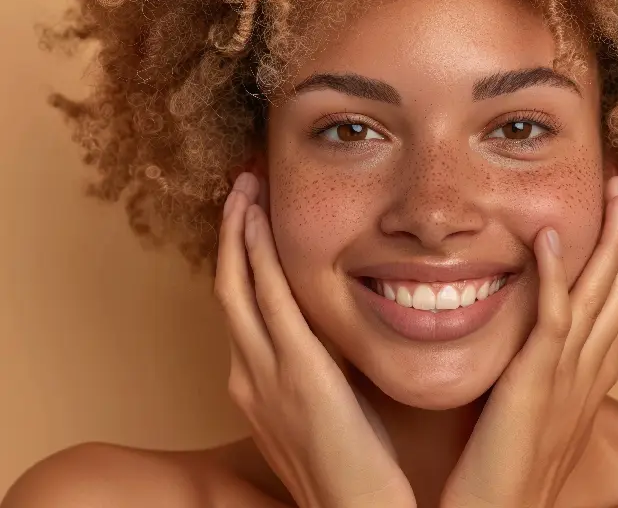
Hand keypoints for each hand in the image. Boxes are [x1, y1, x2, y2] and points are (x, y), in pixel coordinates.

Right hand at [214, 173, 415, 507]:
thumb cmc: (350, 469)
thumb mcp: (323, 412)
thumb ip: (315, 373)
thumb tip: (328, 339)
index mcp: (256, 384)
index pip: (242, 308)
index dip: (240, 260)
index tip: (249, 219)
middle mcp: (248, 375)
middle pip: (229, 289)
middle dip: (230, 235)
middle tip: (240, 186)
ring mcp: (266, 375)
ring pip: (239, 288)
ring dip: (238, 234)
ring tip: (244, 188)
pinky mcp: (298, 375)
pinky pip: (271, 304)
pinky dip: (258, 259)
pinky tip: (257, 224)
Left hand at [440, 177, 617, 507]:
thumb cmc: (511, 464)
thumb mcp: (540, 408)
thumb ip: (548, 371)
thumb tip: (545, 341)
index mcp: (590, 374)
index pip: (615, 303)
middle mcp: (589, 369)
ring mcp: (567, 374)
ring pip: (598, 295)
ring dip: (610, 240)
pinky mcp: (535, 381)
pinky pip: (551, 319)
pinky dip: (554, 276)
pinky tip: (551, 237)